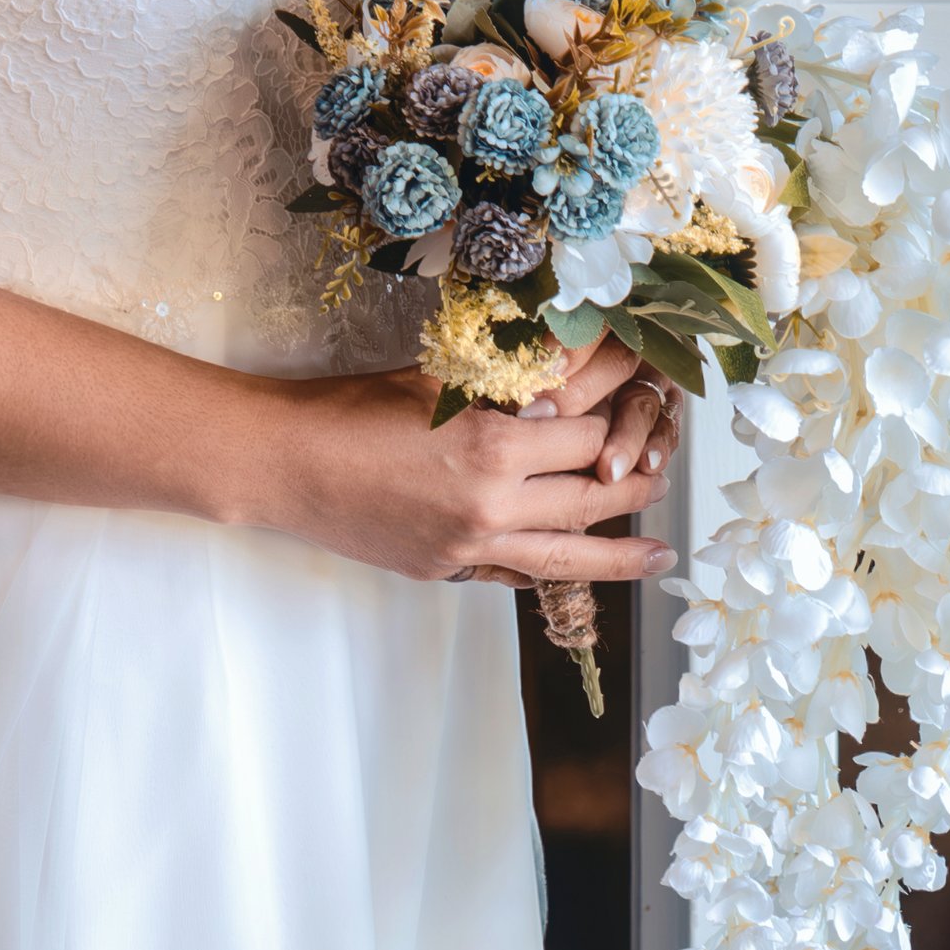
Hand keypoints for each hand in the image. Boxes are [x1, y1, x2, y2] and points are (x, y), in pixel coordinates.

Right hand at [257, 335, 675, 590]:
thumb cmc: (351, 409)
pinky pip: (518, 574)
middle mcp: (490, 505)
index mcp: (491, 445)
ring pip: (569, 554)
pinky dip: (555, 571)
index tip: (642, 396)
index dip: (618, 413)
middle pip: (592, 495)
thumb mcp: (437, 378)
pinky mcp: (447, 570)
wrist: (283, 464)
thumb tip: (574, 375)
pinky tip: (581, 571)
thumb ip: (509, 383)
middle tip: (667, 467)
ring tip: (663, 555)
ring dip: (621, 554)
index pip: (587, 434)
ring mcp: (469, 547)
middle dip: (635, 478)